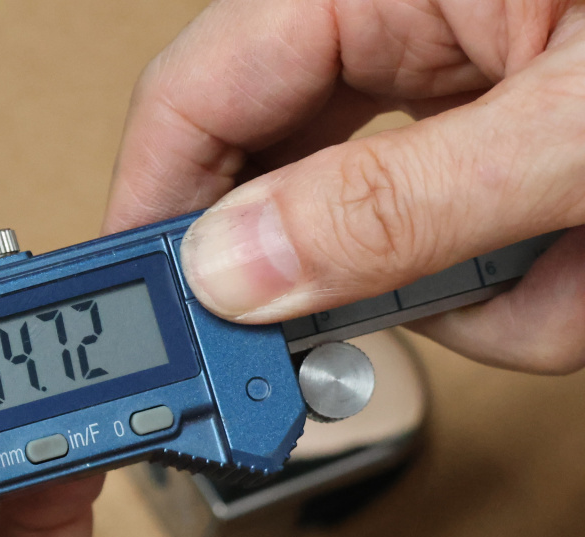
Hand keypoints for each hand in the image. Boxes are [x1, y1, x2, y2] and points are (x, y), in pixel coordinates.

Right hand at [105, 0, 584, 373]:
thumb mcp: (568, 132)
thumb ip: (397, 207)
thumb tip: (234, 276)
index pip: (197, 93)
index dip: (153, 212)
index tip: (143, 321)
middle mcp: (407, 22)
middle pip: (280, 182)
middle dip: (347, 281)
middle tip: (330, 353)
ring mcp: (463, 82)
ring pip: (380, 237)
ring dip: (469, 295)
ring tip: (564, 271)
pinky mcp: (505, 138)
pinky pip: (457, 247)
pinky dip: (518, 288)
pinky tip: (577, 261)